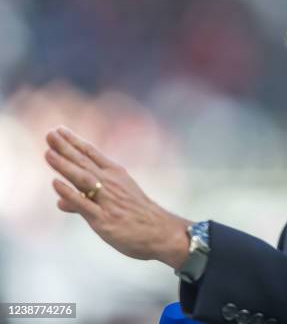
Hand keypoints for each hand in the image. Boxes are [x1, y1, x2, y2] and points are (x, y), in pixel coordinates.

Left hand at [44, 126, 191, 269]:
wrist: (161, 232)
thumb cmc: (139, 216)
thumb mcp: (117, 201)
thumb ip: (84, 201)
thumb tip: (59, 202)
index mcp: (117, 175)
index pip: (92, 154)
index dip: (74, 142)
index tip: (59, 130)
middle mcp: (111, 184)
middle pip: (84, 163)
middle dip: (65, 148)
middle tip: (49, 133)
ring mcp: (108, 201)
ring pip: (82, 179)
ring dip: (65, 165)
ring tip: (48, 152)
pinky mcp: (104, 220)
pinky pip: (84, 204)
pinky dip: (69, 193)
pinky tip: (56, 183)